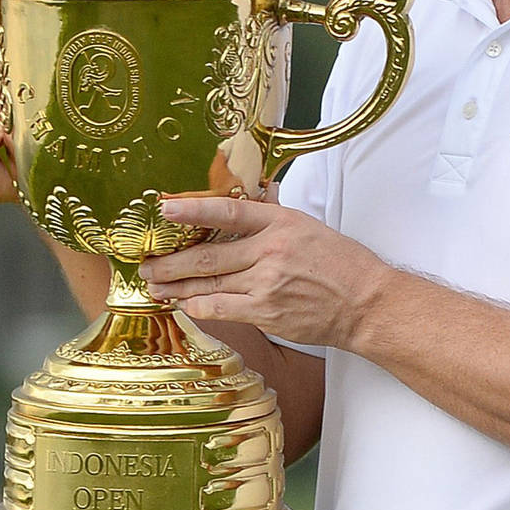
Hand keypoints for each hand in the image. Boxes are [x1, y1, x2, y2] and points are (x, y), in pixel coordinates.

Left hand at [141, 194, 392, 351]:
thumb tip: (249, 197)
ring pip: (209, 283)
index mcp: (280, 221)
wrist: (364, 303)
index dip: (191, 209)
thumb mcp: (307, 226)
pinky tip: (183, 304)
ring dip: (176, 286)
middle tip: (145, 263)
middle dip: (170, 261)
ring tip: (154, 285)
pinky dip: (198, 306)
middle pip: (207, 255)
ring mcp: (267, 283)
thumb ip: (272, 216)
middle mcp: (270, 249)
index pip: (227, 210)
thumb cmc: (340, 264)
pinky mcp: (267, 312)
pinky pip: (222, 308)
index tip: (164, 209)